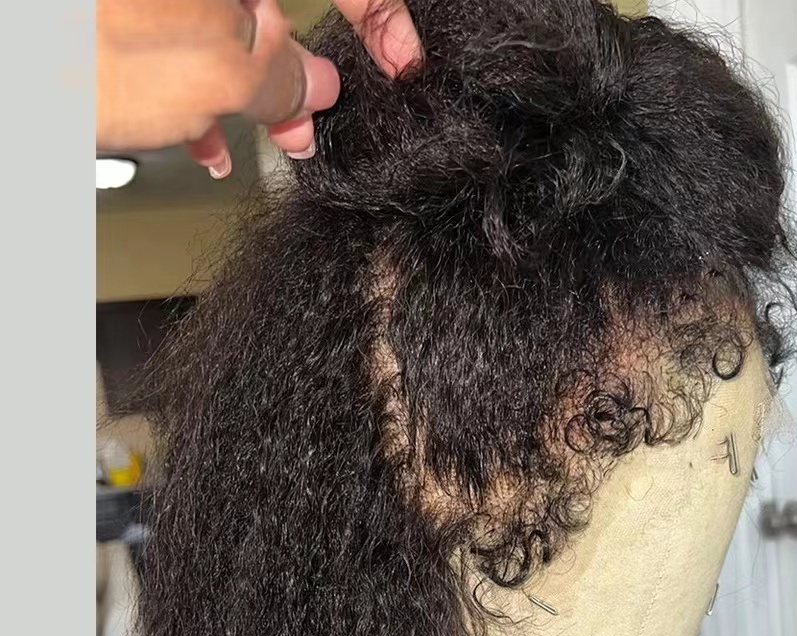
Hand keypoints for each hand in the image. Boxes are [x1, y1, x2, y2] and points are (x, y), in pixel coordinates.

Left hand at [97, 0, 421, 177]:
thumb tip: (312, 87)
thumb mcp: (212, 71)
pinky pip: (173, 30)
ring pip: (222, 21)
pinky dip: (186, 80)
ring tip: (242, 142)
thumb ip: (282, 77)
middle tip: (302, 127)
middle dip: (294, 71)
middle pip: (273, 2)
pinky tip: (189, 132)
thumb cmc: (77, 44)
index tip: (400, 63)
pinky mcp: (123, 14)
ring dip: (239, 88)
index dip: (382, 17)